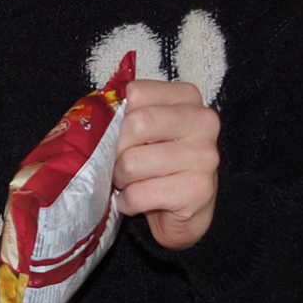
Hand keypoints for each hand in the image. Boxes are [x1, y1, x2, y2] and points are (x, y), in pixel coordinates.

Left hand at [112, 78, 222, 251]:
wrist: (182, 210)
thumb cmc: (156, 164)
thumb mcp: (144, 131)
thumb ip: (126, 115)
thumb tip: (98, 118)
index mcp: (188, 97)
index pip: (137, 93)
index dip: (119, 119)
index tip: (126, 137)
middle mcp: (204, 121)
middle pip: (136, 124)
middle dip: (117, 150)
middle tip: (122, 164)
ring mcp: (205, 156)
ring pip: (133, 162)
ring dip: (121, 178)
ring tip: (130, 183)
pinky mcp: (198, 190)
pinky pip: (139, 194)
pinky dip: (127, 202)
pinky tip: (136, 201)